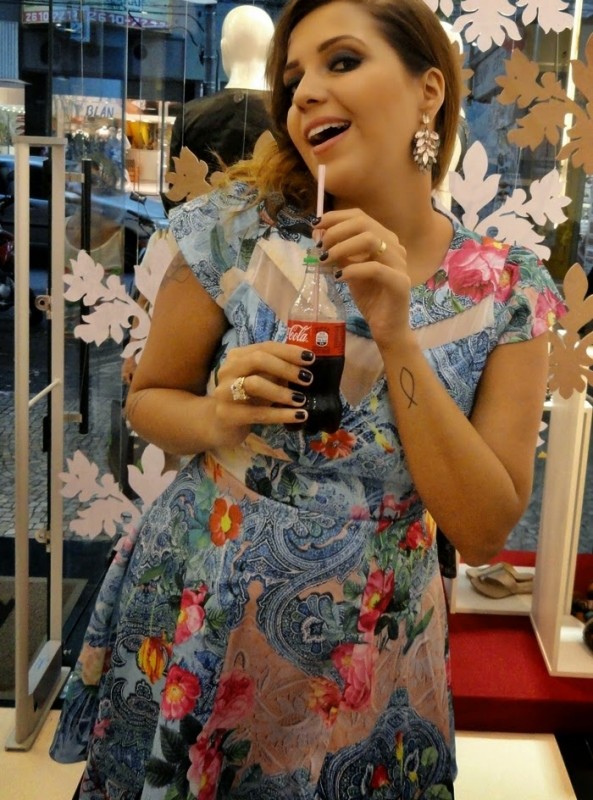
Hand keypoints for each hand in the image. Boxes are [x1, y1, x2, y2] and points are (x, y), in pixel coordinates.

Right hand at [212, 342, 313, 443]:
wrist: (221, 425)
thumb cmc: (247, 400)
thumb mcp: (263, 381)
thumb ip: (278, 372)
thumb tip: (306, 366)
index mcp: (238, 356)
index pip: (265, 347)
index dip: (289, 351)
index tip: (311, 358)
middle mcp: (228, 369)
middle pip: (258, 359)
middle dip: (286, 368)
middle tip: (308, 379)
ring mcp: (224, 392)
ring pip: (254, 384)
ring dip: (282, 391)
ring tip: (302, 399)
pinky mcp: (227, 414)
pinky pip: (258, 413)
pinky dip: (281, 414)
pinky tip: (300, 416)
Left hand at [314, 209, 411, 348]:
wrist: (387, 327)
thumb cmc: (371, 298)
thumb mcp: (350, 271)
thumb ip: (340, 254)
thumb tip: (320, 237)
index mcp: (384, 240)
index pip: (360, 217)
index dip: (336, 218)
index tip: (316, 225)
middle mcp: (394, 247)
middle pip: (364, 224)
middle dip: (336, 231)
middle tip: (320, 246)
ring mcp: (399, 263)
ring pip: (371, 240)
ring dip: (342, 248)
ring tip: (326, 260)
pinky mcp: (399, 282)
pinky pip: (374, 268)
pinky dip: (352, 270)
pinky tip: (338, 277)